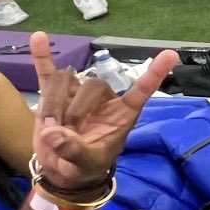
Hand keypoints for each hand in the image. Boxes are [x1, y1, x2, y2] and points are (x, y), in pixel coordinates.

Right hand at [30, 31, 178, 189]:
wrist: (63, 171)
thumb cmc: (85, 166)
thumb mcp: (86, 164)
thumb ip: (74, 151)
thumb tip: (54, 133)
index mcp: (121, 113)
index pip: (141, 90)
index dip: (155, 74)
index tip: (171, 55)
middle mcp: (102, 99)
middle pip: (91, 85)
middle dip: (74, 109)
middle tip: (63, 133)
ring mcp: (77, 95)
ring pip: (65, 80)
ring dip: (53, 103)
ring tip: (49, 126)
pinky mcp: (54, 97)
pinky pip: (48, 72)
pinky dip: (43, 56)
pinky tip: (38, 37)